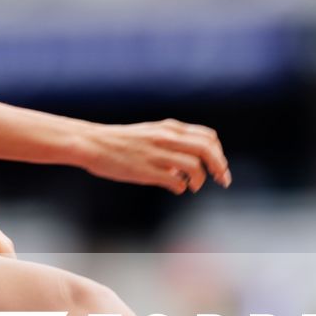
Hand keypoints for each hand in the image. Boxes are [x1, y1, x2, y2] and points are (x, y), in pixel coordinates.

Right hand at [83, 120, 230, 193]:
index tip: (219, 167)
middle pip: (207, 150)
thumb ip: (172, 143)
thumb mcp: (151, 133)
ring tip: (193, 186)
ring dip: (200, 180)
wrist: (93, 143)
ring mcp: (158, 154)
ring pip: (195, 167)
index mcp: (170, 128)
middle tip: (222, 180)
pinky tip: (176, 188)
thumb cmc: (121, 142)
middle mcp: (167, 138)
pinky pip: (176, 182)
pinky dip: (182, 187)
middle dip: (219, 167)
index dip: (219, 154)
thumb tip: (187, 166)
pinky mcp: (147, 170)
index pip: (208, 137)